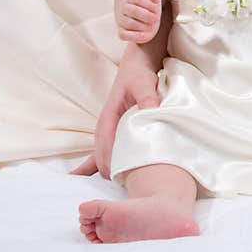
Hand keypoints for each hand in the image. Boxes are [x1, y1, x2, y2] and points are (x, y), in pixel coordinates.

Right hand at [69, 64, 159, 179]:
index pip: (106, 142)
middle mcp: (106, 124)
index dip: (109, 158)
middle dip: (106, 169)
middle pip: (101, 152)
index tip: (115, 174)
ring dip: (107, 168)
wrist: (138, 64)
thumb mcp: (144, 83)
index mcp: (109, 115)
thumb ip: (147, 97)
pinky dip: (109, 162)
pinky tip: (111, 177)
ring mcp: (111, 128)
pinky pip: (111, 149)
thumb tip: (150, 111)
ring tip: (116, 187)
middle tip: (118, 187)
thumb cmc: (139, 74)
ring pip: (104, 153)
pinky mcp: (118, 129)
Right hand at [116, 0, 161, 43]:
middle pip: (133, 11)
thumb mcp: (153, 2)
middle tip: (155, 18)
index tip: (157, 9)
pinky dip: (134, 36)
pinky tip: (145, 35)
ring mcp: (122, 21)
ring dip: (143, 26)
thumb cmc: (149, 11)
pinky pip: (123, 35)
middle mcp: (124, 9)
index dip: (149, 4)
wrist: (143, 21)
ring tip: (151, 26)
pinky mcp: (122, 32)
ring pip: (129, 23)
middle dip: (146, 15)